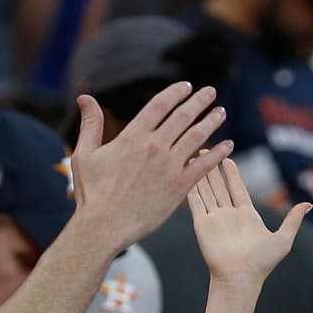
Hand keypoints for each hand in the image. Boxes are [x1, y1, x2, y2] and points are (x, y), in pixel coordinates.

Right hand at [72, 83, 232, 252]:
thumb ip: (90, 124)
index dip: (175, 93)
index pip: (159, 105)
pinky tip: (228, 146)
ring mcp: (169, 167)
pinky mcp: (178, 187)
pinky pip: (203, 166)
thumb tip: (85, 97)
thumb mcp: (85, 154)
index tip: (186, 87)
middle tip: (211, 92)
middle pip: (183, 116)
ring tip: (221, 113)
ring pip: (196, 137)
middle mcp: (154, 147)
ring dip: (211, 122)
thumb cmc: (92, 194)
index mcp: (133, 136)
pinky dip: (217, 154)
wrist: (105, 226)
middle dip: (199, 101)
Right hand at [188, 159, 309, 287]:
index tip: (227, 158)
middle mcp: (229, 215)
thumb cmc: (262, 263)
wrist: (240, 278)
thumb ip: (292, 219)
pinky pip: (196, 201)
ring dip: (200, 174)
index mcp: (247, 215)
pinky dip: (191, 187)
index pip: (237, 188)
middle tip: (207, 149)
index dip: (232, 173)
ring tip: (195, 156)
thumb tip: (308, 204)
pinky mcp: (202, 224)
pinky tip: (188, 172)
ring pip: (206, 190)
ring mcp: (214, 218)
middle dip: (213, 168)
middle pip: (219, 186)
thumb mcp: (283, 238)